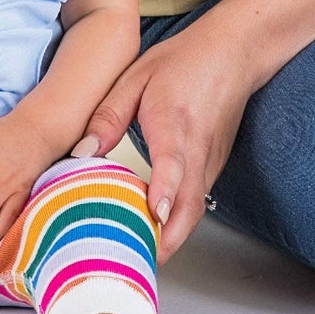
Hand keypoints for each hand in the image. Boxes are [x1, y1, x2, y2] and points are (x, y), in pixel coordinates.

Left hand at [73, 19, 253, 263]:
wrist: (234, 52)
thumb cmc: (182, 61)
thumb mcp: (135, 77)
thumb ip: (107, 116)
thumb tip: (80, 155)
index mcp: (175, 121)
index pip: (174, 162)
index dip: (165, 191)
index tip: (155, 215)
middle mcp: (198, 149)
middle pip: (190, 205)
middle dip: (165, 238)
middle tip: (132, 260)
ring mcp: (211, 162)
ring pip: (194, 210)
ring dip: (170, 236)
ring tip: (135, 256)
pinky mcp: (214, 167)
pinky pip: (197, 202)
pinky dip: (177, 222)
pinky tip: (152, 230)